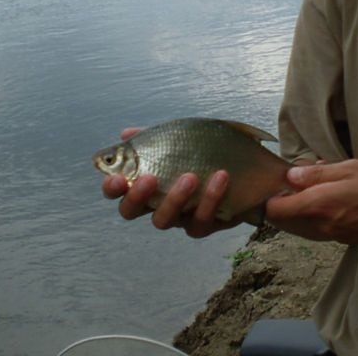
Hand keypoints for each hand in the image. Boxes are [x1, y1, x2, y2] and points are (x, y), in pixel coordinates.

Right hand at [100, 128, 239, 237]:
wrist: (245, 170)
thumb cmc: (203, 154)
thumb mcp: (179, 139)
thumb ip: (153, 137)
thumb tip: (125, 133)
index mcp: (146, 183)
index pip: (118, 190)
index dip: (112, 188)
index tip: (118, 178)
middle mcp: (156, 203)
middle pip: (131, 212)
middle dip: (136, 197)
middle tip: (149, 179)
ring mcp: (178, 217)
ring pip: (164, 220)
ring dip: (174, 198)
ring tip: (190, 176)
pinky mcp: (203, 225)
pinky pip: (200, 220)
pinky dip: (210, 198)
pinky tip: (221, 177)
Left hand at [265, 159, 357, 243]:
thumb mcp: (352, 168)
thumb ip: (318, 174)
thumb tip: (290, 176)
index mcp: (320, 206)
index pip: (276, 210)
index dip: (270, 195)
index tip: (275, 179)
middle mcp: (322, 226)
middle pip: (285, 221)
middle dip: (282, 202)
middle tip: (292, 179)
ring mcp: (334, 236)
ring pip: (301, 226)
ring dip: (298, 209)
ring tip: (312, 186)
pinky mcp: (346, 239)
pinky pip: (318, 228)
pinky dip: (314, 215)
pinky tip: (329, 198)